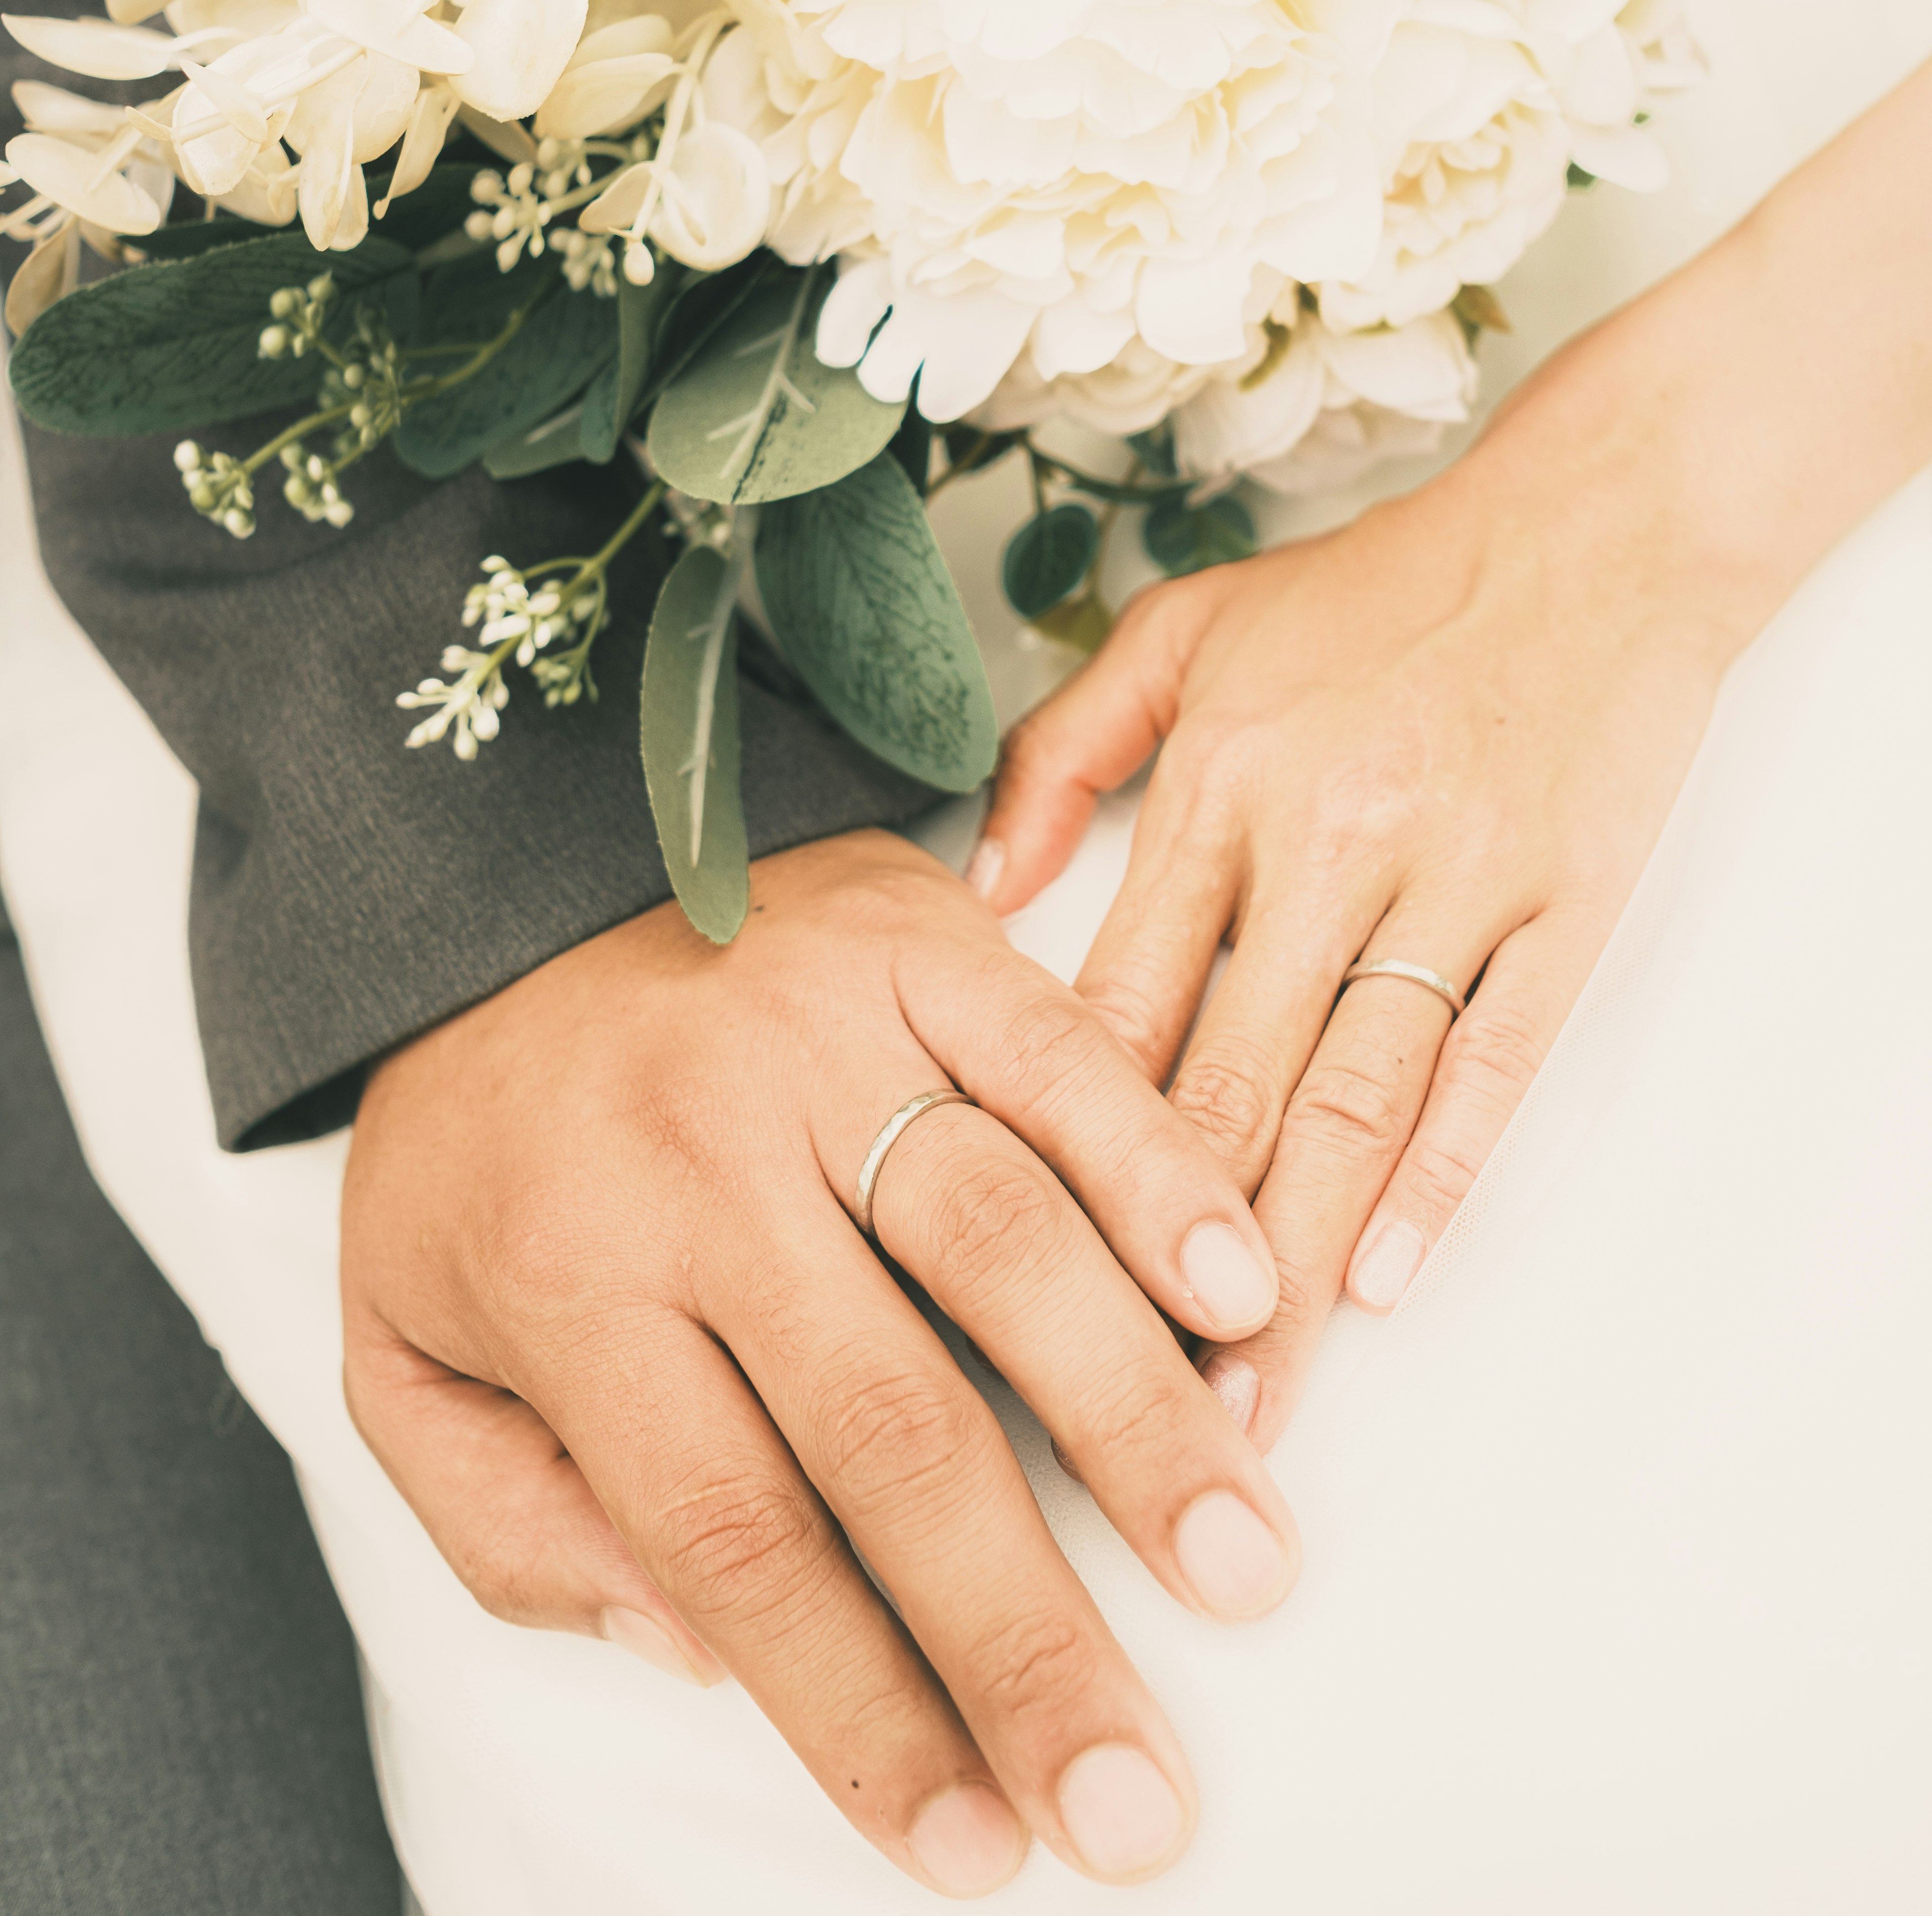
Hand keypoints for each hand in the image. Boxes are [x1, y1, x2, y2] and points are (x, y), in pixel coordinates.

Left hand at [342, 831, 1291, 1897]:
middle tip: (1139, 1794)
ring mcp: (821, 1039)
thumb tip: (699, 1650)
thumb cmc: (480, 1131)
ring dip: (1135, 1414)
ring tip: (1242, 1562)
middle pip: (889, 1429)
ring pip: (998, 1240)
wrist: (503, 869)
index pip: (737, 1538)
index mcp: (575, 1278)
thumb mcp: (399, 1340)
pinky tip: (1241, 1290)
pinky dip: (1155, 1172)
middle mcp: (705, 1163)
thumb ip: (511, 1523)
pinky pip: (1054, 1058)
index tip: (973, 1846)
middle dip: (1025, 1634)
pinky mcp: (913, 943)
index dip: (862, 1711)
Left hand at [979, 63, 1931, 1452]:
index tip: (1010, 1271)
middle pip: (1224, 1085)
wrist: (1595, 529)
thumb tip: (972, 887)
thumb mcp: (1189, 628)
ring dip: (1292, 1263)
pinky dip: (1438, 1175)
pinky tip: (1387, 1275)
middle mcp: (1322, 836)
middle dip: (1164, 1262)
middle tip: (1117, 1407)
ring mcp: (1448, 877)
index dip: (1057, 1151)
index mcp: (1219, 780)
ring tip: (1245, 1400)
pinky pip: (1488, 1065)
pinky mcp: (1558, 907)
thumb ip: (1065, 748)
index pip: (1113, 1004)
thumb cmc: (1380, 590)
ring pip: (1349, 1101)